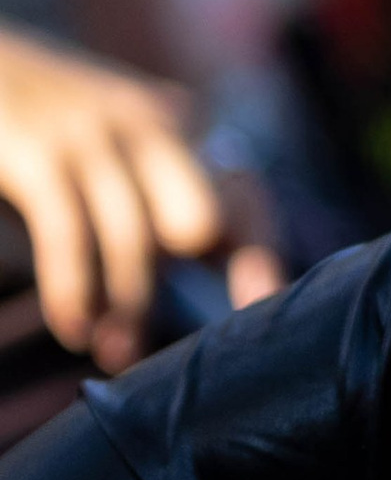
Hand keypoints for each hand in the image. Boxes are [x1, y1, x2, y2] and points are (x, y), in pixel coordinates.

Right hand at [0, 26, 275, 363]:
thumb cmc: (52, 127)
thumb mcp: (119, 145)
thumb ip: (164, 193)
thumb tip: (207, 267)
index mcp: (178, 126)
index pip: (245, 193)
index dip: (260, 255)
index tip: (257, 309)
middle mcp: (150, 125)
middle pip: (202, 218)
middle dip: (187, 280)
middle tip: (163, 332)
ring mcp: (94, 134)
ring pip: (135, 241)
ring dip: (127, 309)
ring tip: (112, 354)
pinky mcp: (40, 152)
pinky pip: (70, 236)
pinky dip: (73, 291)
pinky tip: (74, 329)